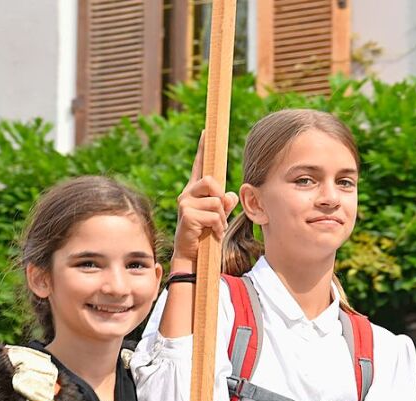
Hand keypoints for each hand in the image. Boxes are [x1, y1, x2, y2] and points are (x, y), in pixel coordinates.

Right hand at [171, 136, 237, 267]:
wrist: (191, 256)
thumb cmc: (204, 235)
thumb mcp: (218, 217)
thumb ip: (224, 204)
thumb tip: (230, 195)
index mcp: (194, 190)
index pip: (199, 165)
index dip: (203, 148)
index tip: (206, 130)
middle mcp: (186, 193)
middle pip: (211, 181)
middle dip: (220, 199)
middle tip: (219, 215)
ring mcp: (185, 204)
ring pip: (215, 201)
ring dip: (221, 218)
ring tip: (214, 228)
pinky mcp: (187, 216)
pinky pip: (213, 216)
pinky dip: (217, 227)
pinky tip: (210, 234)